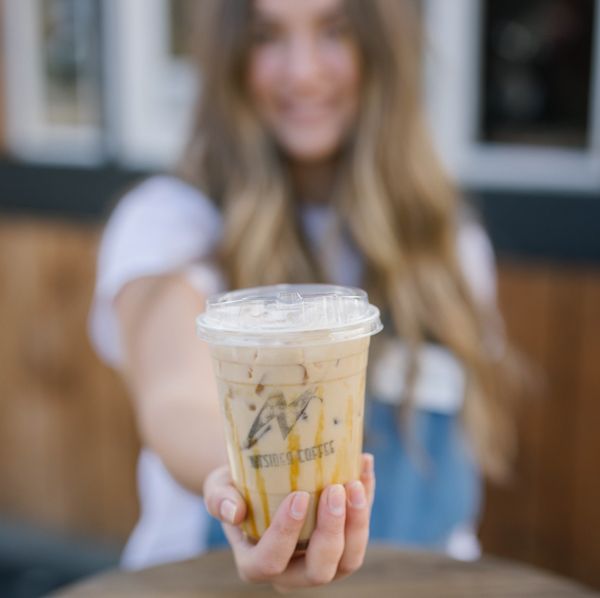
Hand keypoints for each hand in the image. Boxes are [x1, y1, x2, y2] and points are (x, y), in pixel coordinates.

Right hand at [203, 454, 374, 591]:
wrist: (258, 479)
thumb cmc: (235, 486)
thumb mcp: (218, 487)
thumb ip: (220, 499)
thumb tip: (235, 511)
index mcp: (257, 563)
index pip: (271, 562)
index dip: (287, 534)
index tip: (299, 496)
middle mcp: (292, 572)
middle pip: (319, 570)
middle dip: (331, 531)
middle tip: (335, 489)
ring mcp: (321, 562)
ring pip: (349, 559)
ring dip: (358, 521)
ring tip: (355, 481)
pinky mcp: (343, 544)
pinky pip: (360, 530)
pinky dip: (367, 499)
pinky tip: (365, 464)